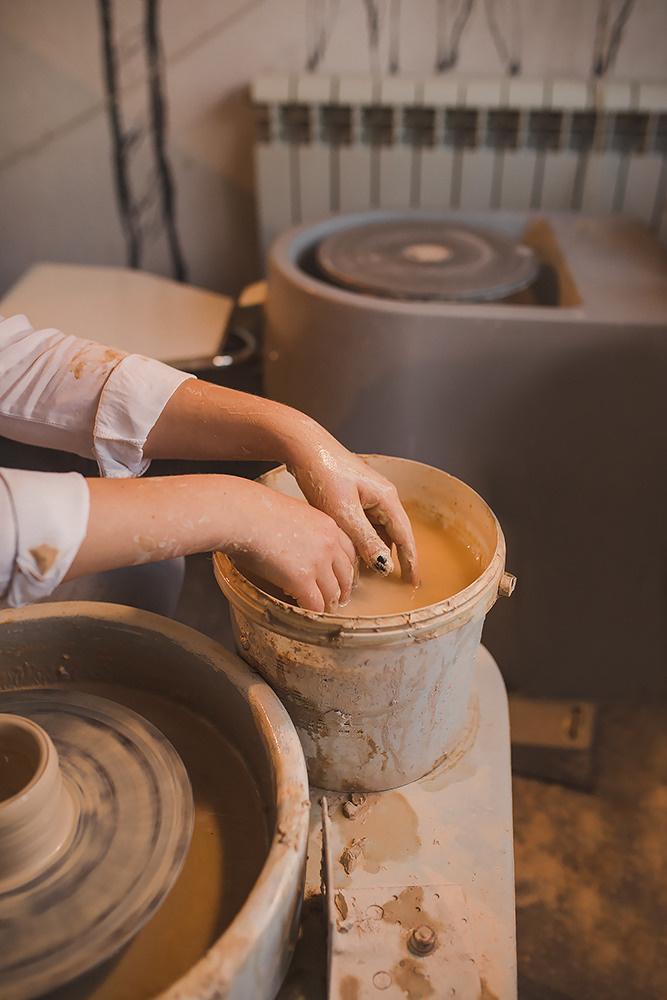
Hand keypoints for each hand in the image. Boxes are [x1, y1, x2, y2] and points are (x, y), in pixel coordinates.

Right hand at [224, 482, 356, 612]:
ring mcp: (318, 562)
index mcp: (327, 525)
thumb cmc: (255, 510)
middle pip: (346, 574)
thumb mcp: (292, 513)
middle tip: (338, 600)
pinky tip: (306, 614)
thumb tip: (297, 544)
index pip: (349, 551)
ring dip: (329, 605)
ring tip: (323, 611)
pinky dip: (313, 612)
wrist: (242, 514)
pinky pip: (315, 604)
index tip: (343, 577)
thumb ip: (304, 530)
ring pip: (333, 593)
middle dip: (343, 589)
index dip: (347, 568)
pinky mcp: (302, 579)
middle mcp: (329, 543)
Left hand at [287, 442, 418, 584]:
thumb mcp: (343, 513)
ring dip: (377, 548)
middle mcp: (383, 495)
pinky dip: (364, 538)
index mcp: (386, 498)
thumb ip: (366, 541)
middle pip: (395, 532)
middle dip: (396, 557)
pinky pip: (366, 521)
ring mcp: (370, 493)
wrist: (303, 446)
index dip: (411, 561)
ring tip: (370, 572)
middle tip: (397, 582)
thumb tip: (386, 565)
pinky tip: (353, 550)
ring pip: (379, 528)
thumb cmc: (323, 474)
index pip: (405, 536)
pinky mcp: (355, 493)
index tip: (414, 583)